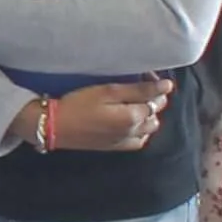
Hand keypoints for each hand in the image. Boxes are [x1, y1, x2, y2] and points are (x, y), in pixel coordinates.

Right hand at [42, 79, 173, 154]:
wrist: (54, 126)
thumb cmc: (78, 104)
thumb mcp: (107, 91)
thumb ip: (139, 89)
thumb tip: (167, 86)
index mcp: (135, 116)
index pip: (157, 98)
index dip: (154, 84)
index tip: (144, 74)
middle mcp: (135, 131)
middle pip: (155, 113)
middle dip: (152, 99)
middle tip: (135, 86)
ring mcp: (126, 141)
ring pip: (150, 127)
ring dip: (146, 114)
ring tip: (131, 103)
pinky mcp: (116, 147)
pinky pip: (139, 140)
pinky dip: (139, 130)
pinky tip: (128, 122)